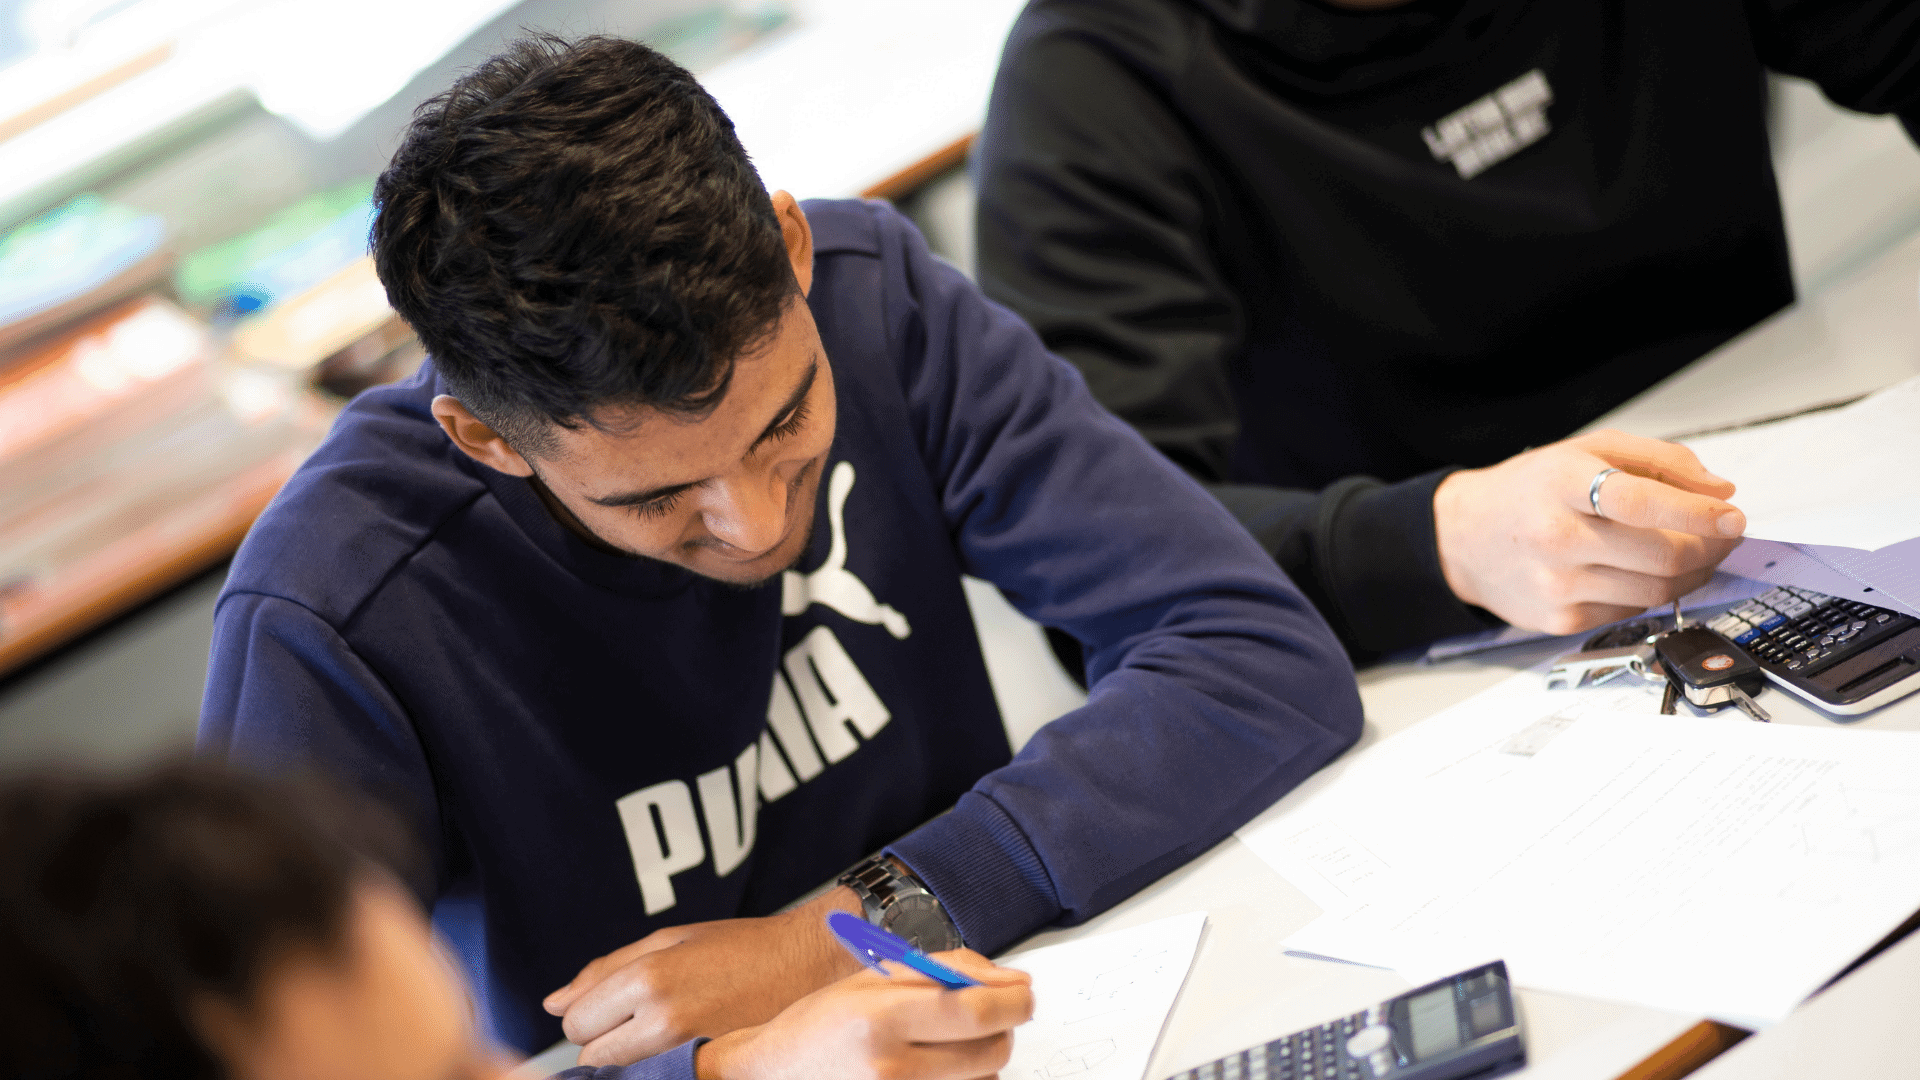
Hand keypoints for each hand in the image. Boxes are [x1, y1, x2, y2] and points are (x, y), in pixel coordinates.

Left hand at [545, 888, 866, 1065]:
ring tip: (668, 1029)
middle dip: (606, 1038)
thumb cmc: (740, 945)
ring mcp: (688, 1053)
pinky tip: (686, 1046)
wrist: (810, 964)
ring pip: (623, 1074)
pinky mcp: (709, 1071)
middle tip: (645, 1016)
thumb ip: (604, 971)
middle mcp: (663, 1020)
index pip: (576, 1024)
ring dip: (632, 1056)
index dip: (590, 1014)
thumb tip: (551, 1004)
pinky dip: (662, 1069)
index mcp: (647, 978)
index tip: (617, 1004)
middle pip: (593, 1057)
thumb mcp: (669, 940)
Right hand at [695, 950, 1034, 1079]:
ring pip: (985, 1079)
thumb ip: (949, 969)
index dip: (1016, 1000)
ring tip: (946, 1042)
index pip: (977, 1010)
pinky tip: (938, 1068)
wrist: (775, 1072)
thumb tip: (1013, 981)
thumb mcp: (878, 975)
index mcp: (883, 1018)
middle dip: (1003, 1027)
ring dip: (982, 1057)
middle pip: (992, 1051)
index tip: (1025, 993)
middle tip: (987, 1013)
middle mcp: (892, 1069)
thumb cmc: (823, 1022)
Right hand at [1433, 429, 1745, 635]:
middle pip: (1662, 555)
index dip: (1699, 513)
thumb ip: (1659, 460)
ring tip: (1692, 553)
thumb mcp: (1586, 450)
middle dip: (1709, 547)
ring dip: (1691, 574)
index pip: (1643, 501)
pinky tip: (1641, 571)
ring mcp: (1557, 584)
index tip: (1733, 516)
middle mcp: (1556, 536)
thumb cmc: (1529, 490)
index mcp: (1562, 484)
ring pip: (1656, 590)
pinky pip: (1631, 611)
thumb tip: (1719, 490)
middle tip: (1723, 535)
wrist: (1465, 537)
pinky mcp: (1560, 619)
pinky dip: (1650, 591)